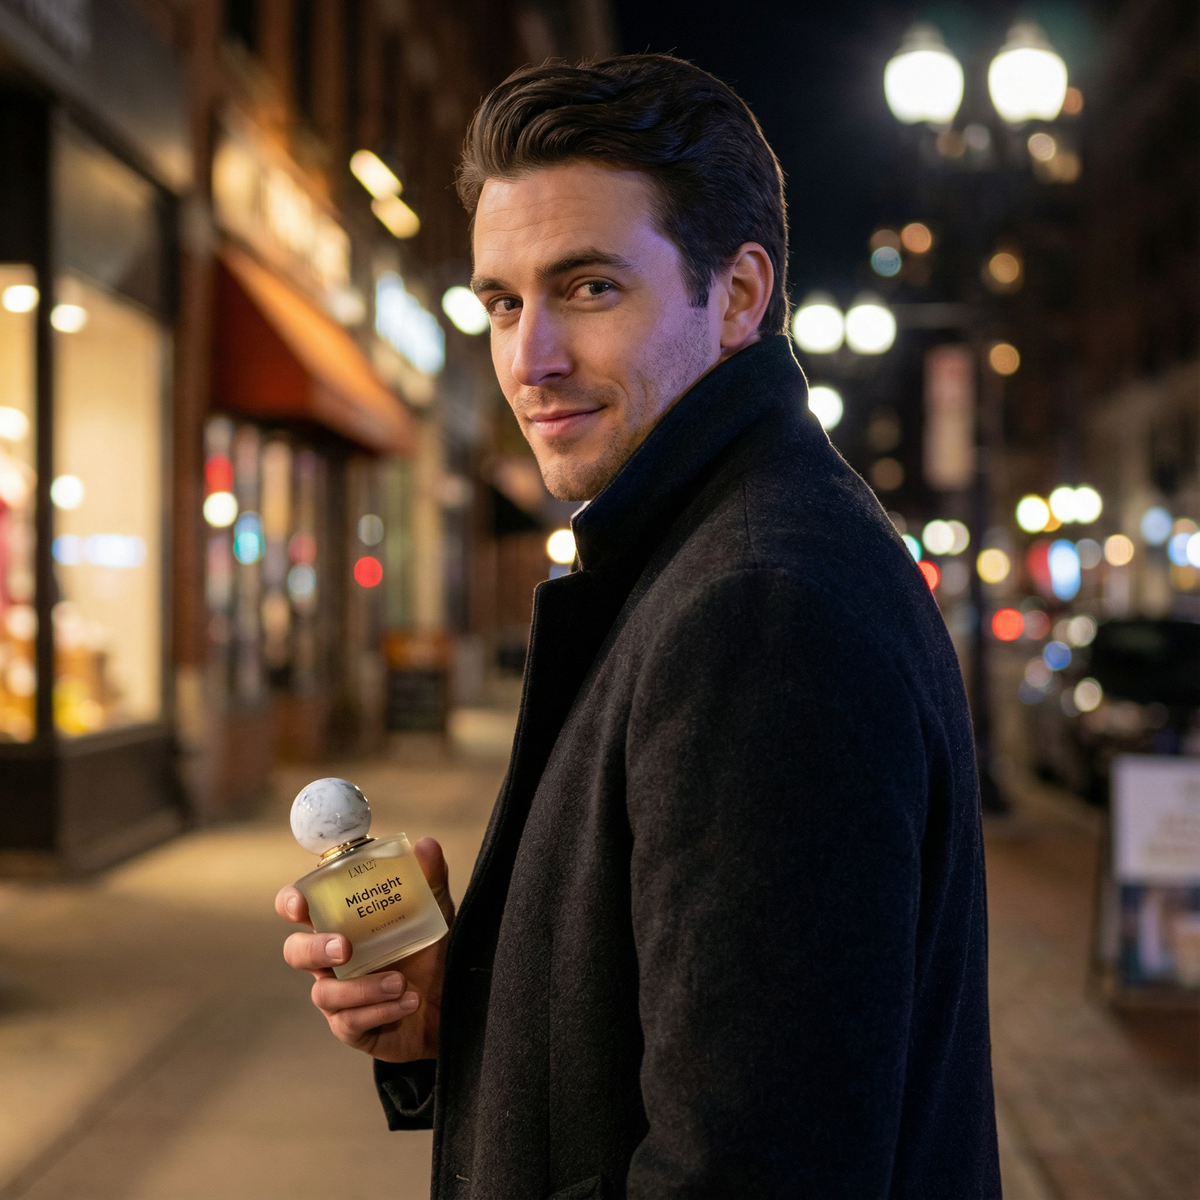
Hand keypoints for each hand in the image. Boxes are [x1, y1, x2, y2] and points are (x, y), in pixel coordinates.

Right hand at [275, 837, 453, 1061]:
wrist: (454, 1004)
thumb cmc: (431, 950)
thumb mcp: (435, 912)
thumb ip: (429, 879)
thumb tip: (425, 843)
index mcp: (342, 924)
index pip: (300, 909)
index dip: (291, 903)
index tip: (300, 905)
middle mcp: (331, 960)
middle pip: (295, 953)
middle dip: (315, 949)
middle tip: (346, 947)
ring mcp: (338, 996)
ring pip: (324, 994)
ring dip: (363, 987)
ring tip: (401, 981)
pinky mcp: (352, 1028)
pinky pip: (350, 1023)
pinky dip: (380, 1011)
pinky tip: (408, 1002)